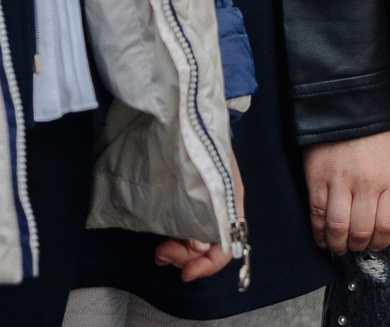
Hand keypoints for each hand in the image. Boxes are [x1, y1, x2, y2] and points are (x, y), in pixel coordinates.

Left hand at [154, 149, 246, 281]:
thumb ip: (210, 204)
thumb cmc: (203, 141)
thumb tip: (203, 243)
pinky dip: (173, 242)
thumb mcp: (213, 171)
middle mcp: (218, 212)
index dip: (208, 266)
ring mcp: (201, 210)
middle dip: (186, 258)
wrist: (190, 117)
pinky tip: (162, 241)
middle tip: (163, 252)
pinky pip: (183, 233)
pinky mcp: (185, 206)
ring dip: (178, 253)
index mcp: (229, 205)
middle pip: (206, 251)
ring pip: (193, 246)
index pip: (224, 248)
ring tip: (161, 250)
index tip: (185, 272)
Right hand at [304, 131, 389, 252]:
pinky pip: (317, 215)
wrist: (347, 110)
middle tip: (356, 246)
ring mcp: (340, 182)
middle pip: (362, 231)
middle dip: (359, 246)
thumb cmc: (375, 140)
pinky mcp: (317, 180)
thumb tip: (380, 227)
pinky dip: (319, 233)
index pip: (388, 225)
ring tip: (339, 246)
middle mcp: (366, 184)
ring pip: (338, 228)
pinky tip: (323, 238)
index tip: (376, 245)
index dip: (381, 243)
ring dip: (338, 244)